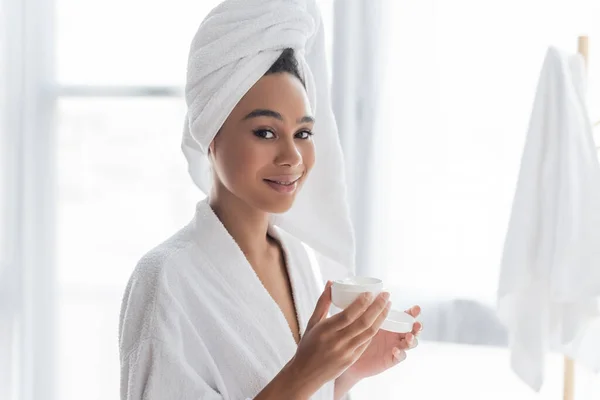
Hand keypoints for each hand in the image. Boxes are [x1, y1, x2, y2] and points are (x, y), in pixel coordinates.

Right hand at [286, 281, 391, 395]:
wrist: (305, 374)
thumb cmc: (307, 346)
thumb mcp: (312, 323)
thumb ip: (322, 302)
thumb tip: (331, 283)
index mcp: (326, 330)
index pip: (348, 315)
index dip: (362, 303)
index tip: (371, 292)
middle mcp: (337, 341)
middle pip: (363, 322)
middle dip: (378, 307)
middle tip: (386, 295)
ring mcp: (346, 352)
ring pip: (369, 333)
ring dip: (381, 318)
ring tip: (388, 306)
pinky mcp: (352, 359)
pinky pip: (366, 342)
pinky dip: (374, 330)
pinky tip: (380, 321)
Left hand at [341, 305, 422, 382]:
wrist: (350, 354)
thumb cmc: (356, 333)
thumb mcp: (362, 319)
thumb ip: (367, 309)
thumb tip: (367, 293)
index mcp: (392, 323)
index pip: (406, 316)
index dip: (413, 312)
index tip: (416, 308)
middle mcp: (396, 334)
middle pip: (413, 330)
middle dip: (418, 326)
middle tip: (417, 324)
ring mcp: (396, 346)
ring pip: (411, 343)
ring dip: (412, 339)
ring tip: (408, 336)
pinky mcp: (391, 358)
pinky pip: (400, 356)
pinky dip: (400, 353)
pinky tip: (395, 349)